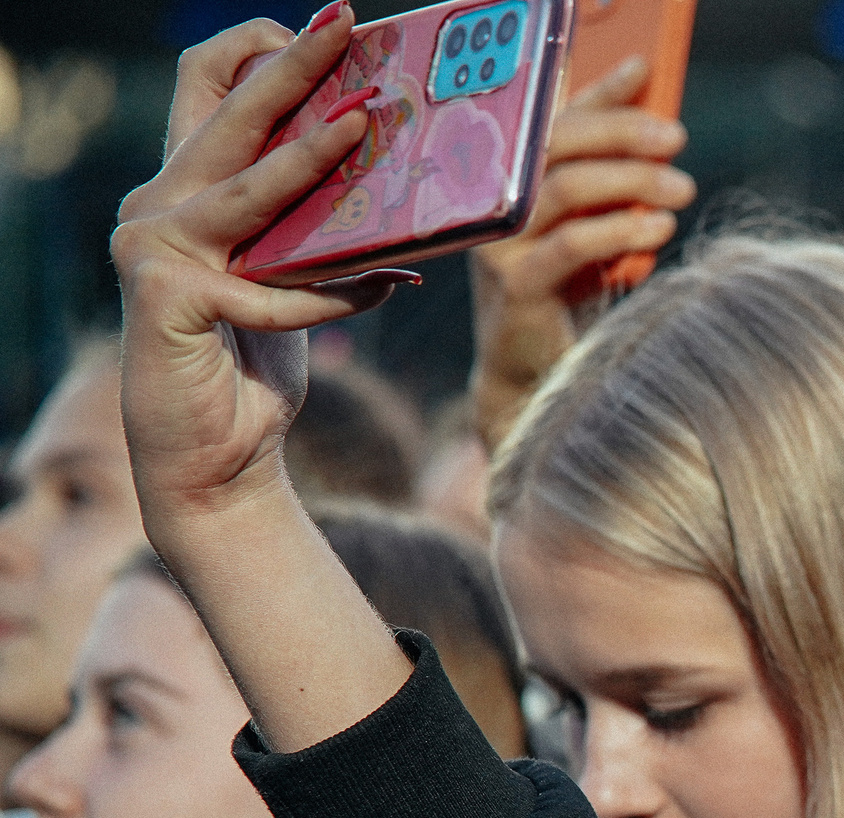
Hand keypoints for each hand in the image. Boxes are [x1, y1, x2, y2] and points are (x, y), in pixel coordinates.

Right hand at [111, 11, 408, 545]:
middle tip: (345, 25)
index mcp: (185, 188)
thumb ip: (314, 226)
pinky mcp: (170, 301)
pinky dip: (338, 293)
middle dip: (292, 65)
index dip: (259, 49)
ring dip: (312, 157)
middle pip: (228, 112)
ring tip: (367, 125)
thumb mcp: (291, 276)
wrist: (217, 456)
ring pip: (249, 189)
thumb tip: (394, 180)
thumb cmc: (254, 361)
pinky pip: (276, 289)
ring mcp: (156, 249)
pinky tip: (390, 288)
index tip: (325, 30)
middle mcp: (158, 205)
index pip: (207, 87)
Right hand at [467, 53, 693, 450]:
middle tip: (677, 136)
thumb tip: (651, 102)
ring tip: (682, 187)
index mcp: (514, 175)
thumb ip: (613, 170)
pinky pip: (571, 243)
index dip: (599, 90)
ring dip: (631, 180)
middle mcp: (496, 199)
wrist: (539, 375)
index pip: (556, 116)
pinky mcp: (516, 284)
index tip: (647, 67)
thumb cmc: (573, 293)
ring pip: (565, 186)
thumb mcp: (597, 221)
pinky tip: (658, 229)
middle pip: (557, 142)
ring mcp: (500, 241)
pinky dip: (619, 230)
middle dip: (623, 131)